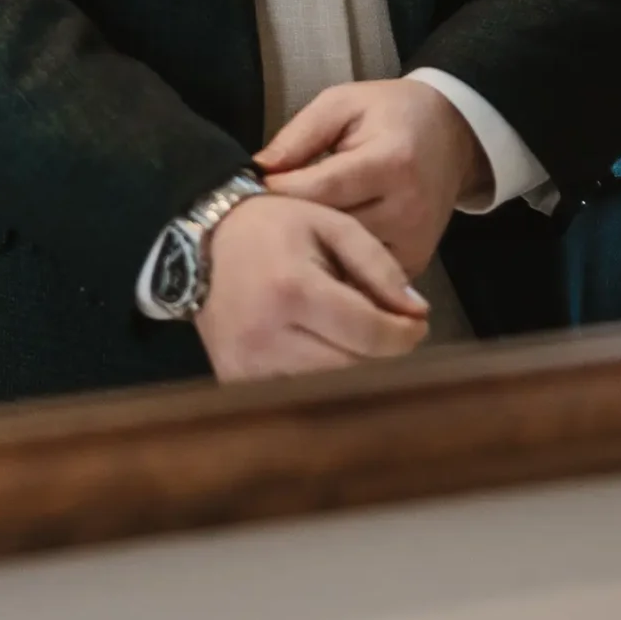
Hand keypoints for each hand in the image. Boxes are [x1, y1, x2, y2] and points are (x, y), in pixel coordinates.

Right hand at [194, 191, 429, 381]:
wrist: (202, 243)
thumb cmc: (274, 227)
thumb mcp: (332, 225)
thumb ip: (378, 265)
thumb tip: (418, 312)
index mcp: (293, 290)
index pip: (369, 335)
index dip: (404, 335)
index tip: (418, 324)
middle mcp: (267, 337)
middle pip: (351, 369)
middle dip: (382, 353)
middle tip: (392, 331)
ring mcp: (246, 367)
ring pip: (326, 390)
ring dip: (352, 368)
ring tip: (358, 338)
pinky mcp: (234, 382)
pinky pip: (295, 394)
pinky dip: (319, 379)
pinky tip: (326, 352)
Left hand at [256, 78, 490, 278]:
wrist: (451, 134)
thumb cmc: (389, 113)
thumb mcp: (343, 103)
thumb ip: (300, 134)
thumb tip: (258, 170)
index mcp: (390, 162)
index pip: (322, 187)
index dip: (282, 190)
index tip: (253, 190)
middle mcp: (407, 208)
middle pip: (332, 228)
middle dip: (293, 223)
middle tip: (262, 217)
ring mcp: (414, 242)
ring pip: (345, 257)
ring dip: (312, 249)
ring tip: (286, 234)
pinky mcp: (416, 263)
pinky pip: (364, 274)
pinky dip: (337, 264)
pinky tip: (317, 251)